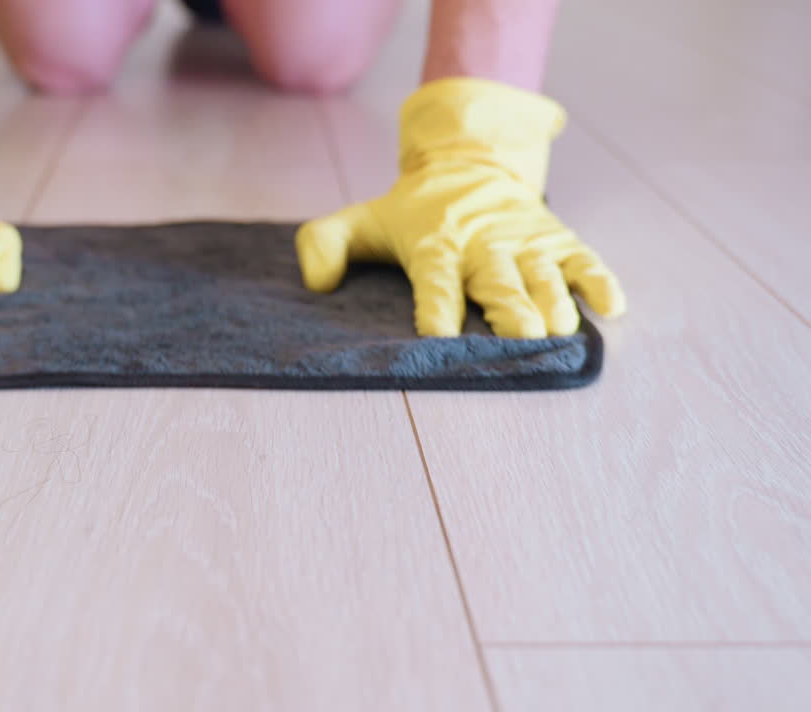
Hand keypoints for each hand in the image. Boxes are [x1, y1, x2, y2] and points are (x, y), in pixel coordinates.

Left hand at [296, 78, 624, 337]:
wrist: (470, 159)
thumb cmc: (410, 209)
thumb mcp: (360, 219)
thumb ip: (325, 244)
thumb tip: (315, 281)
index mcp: (435, 244)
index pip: (434, 280)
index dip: (436, 307)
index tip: (438, 336)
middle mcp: (483, 245)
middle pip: (497, 281)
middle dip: (509, 309)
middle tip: (523, 337)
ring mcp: (524, 242)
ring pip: (542, 275)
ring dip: (554, 302)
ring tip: (562, 329)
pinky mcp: (557, 239)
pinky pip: (582, 259)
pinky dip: (598, 280)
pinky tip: (612, 306)